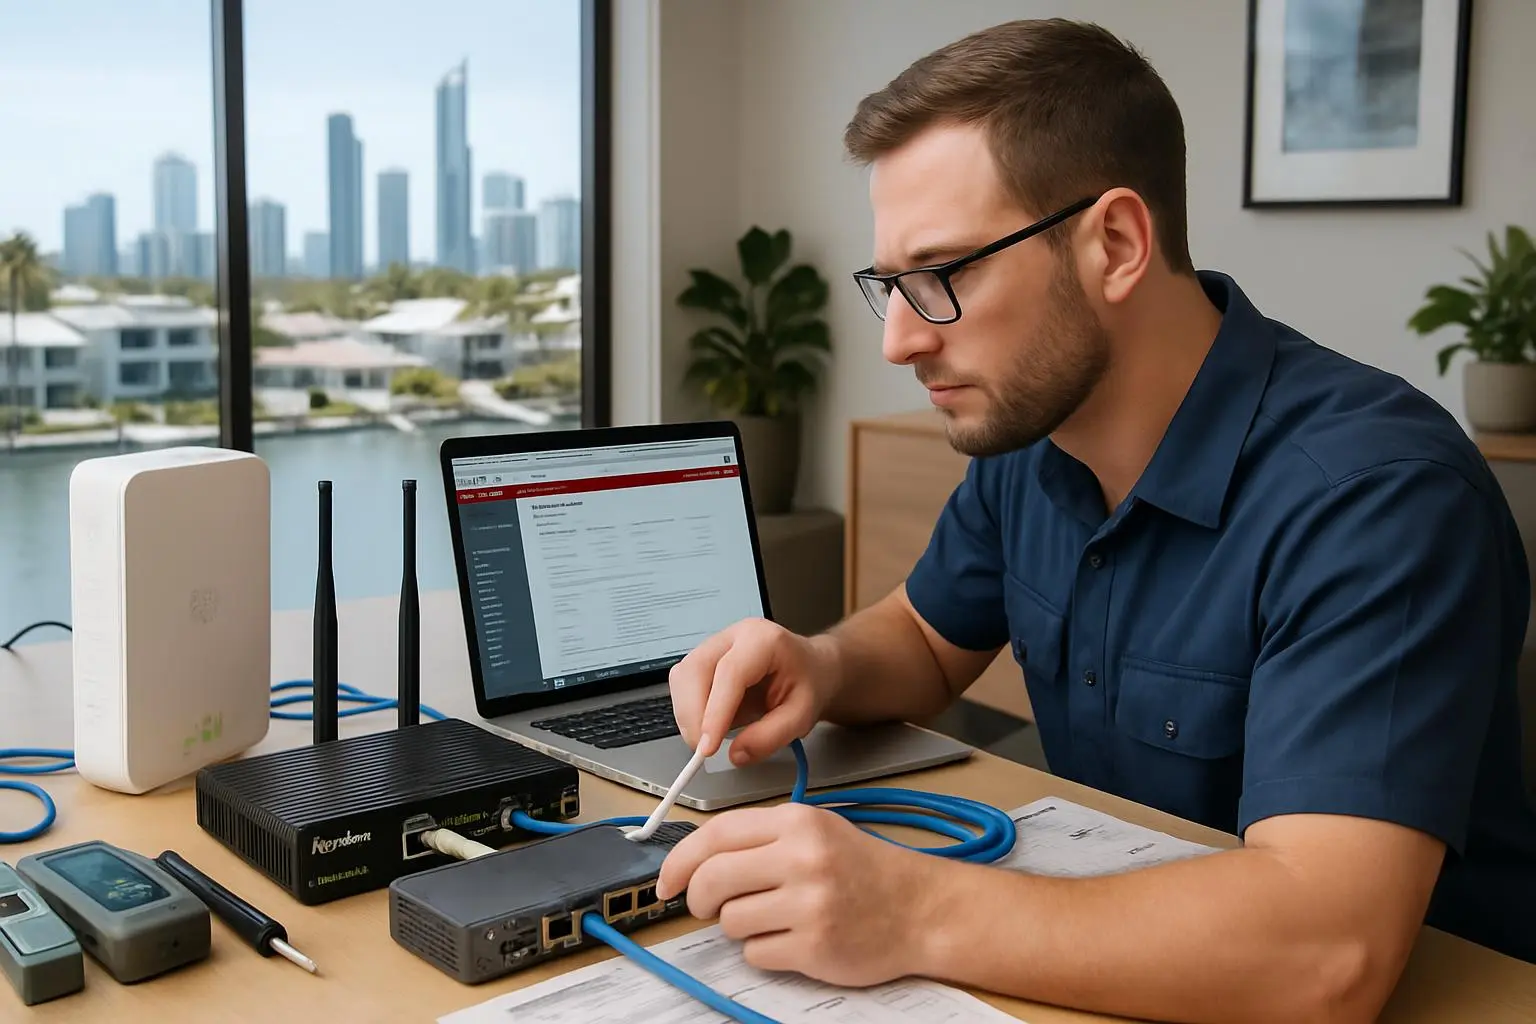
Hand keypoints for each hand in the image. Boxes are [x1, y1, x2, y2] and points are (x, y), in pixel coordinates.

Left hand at [654, 803, 935, 987]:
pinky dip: (763, 950)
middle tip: (705, 906)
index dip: (680, 859)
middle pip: (713, 879)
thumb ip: (759, 839)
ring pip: (730, 920)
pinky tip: (791, 938)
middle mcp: (803, 858)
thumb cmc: (861, 869)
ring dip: (739, 925)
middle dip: (698, 898)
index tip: (666, 880)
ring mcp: (810, 904)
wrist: (918, 908)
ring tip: (772, 918)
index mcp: (799, 822)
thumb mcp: (815, 832)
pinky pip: (755, 953)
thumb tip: (694, 861)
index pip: (717, 834)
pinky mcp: (815, 946)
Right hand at [669, 618, 838, 763]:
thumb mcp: (802, 716)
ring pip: (683, 677)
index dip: (714, 712)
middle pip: (695, 670)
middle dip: (693, 715)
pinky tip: (708, 725)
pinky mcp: (703, 660)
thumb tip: (736, 753)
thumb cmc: (807, 684)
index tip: (707, 747)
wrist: (809, 669)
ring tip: (709, 738)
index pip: (729, 673)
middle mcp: (734, 636)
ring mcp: (715, 645)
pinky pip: (684, 685)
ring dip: (688, 714)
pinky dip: (689, 711)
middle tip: (704, 749)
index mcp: (763, 640)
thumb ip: (771, 736)